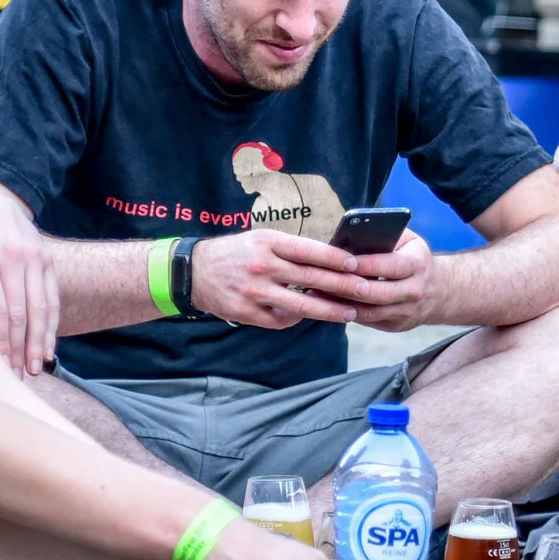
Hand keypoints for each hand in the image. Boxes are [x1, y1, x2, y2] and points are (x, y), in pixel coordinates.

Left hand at [0, 183, 60, 374]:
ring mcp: (35, 257)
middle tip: (17, 375)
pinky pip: (52, 297)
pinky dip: (51, 324)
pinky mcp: (47, 260)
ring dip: (39, 342)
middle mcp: (13, 257)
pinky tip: (48, 347)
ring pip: (42, 308)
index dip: (0, 340)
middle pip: (22, 312)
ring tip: (34, 368)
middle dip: (20, 348)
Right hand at [189, 227, 396, 328]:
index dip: (336, 259)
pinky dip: (297, 319)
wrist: (194, 272)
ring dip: (329, 310)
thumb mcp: (262, 239)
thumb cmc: (236, 252)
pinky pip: (281, 320)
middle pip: (311, 279)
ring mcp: (254, 292)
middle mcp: (262, 266)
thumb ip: (292, 249)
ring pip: (301, 305)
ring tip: (349, 313)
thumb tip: (330, 259)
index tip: (356, 264)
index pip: (309, 251)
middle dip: (342, 287)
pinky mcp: (247, 312)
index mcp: (268, 242)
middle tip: (364, 291)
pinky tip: (310, 316)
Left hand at [302, 228, 436, 332]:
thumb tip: (351, 236)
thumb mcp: (408, 241)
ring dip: (342, 302)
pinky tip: (327, 304)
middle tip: (322, 280)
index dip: (365, 264)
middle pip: (377, 293)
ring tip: (317, 292)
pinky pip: (367, 320)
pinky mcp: (396, 325)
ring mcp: (406, 311)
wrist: (440, 290)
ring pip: (369, 310)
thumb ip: (384, 236)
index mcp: (417, 264)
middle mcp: (414, 290)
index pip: (389, 266)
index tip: (342, 260)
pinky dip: (346, 312)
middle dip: (348, 287)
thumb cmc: (413, 257)